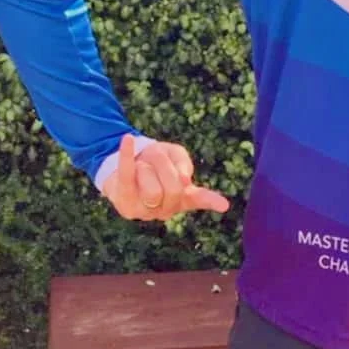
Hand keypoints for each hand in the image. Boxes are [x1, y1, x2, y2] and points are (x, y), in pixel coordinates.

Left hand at [101, 133, 229, 221]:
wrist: (126, 169)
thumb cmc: (155, 163)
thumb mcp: (173, 156)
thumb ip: (182, 164)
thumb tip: (185, 180)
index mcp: (182, 199)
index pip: (199, 198)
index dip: (211, 201)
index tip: (224, 205)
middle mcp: (164, 210)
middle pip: (173, 188)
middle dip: (164, 166)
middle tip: (156, 159)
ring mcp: (143, 210)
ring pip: (152, 190)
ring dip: (147, 166)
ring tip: (142, 167)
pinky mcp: (123, 199)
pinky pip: (126, 175)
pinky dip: (126, 156)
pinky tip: (128, 138)